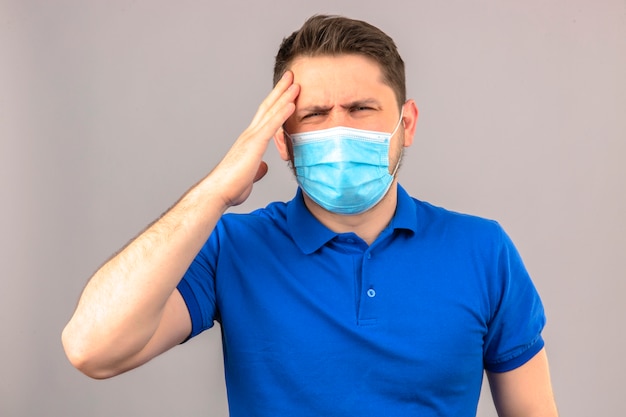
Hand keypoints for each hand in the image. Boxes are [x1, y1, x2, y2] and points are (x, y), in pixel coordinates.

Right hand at [209, 71, 298, 207]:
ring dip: (284, 96)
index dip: (276, 102)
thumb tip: (263, 167)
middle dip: (280, 90)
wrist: (218, 192)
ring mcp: (251, 138)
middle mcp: (249, 134)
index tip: (285, 91)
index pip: (265, 117)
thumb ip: (257, 168)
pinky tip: (292, 103)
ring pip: (271, 111)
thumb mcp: (250, 175)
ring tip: (296, 83)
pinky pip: (272, 125)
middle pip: (267, 107)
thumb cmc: (231, 187)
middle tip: (291, 76)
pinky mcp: (254, 145)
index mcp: (249, 141)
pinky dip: (282, 113)